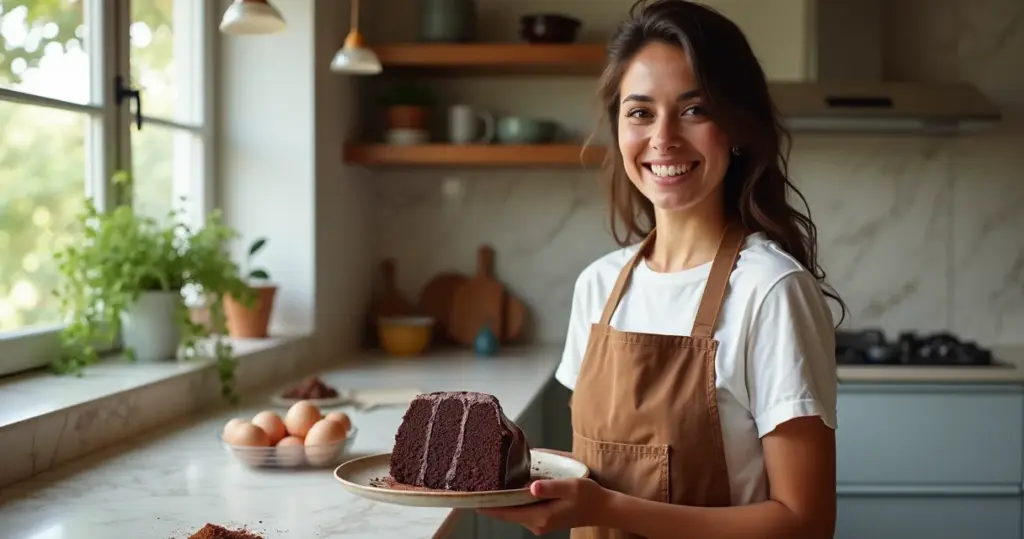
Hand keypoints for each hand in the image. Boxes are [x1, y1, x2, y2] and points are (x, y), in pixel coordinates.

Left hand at [477, 478, 610, 534]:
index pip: (506, 513)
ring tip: (488, 482)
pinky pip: (522, 510)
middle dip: (491, 501)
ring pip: (513, 512)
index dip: (487, 505)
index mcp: (540, 517)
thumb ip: (549, 487)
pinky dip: (513, 501)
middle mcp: (536, 524)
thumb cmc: (588, 496)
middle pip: (506, 513)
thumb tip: (531, 486)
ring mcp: (539, 523)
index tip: (470, 497)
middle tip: (476, 483)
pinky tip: (509, 487)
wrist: (603, 508)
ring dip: (502, 500)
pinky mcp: (542, 519)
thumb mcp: (570, 486)